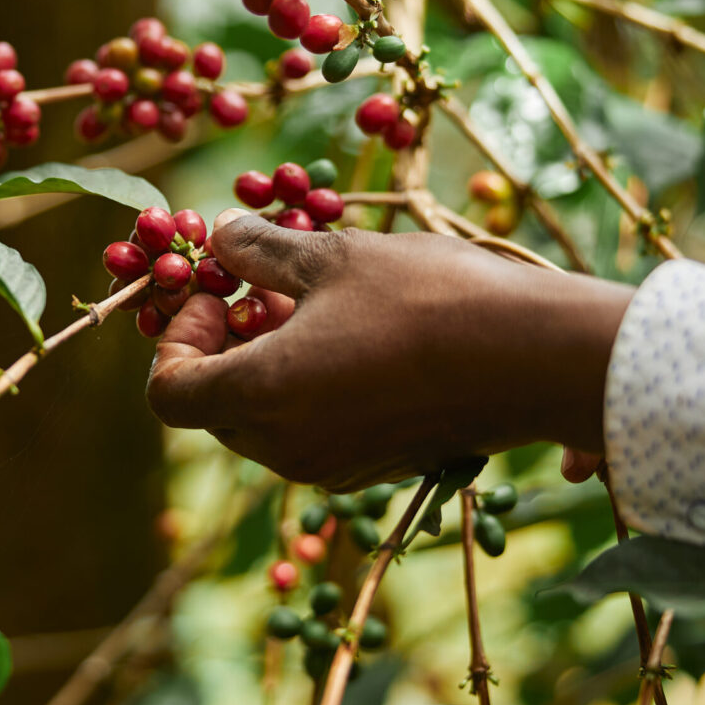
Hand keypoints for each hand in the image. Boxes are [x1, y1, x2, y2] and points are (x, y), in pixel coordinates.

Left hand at [147, 213, 632, 490]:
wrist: (537, 357)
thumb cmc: (426, 299)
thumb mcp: (331, 257)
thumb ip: (259, 250)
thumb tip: (220, 236)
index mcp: (262, 398)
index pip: (168, 390)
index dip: (175, 337)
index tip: (218, 294)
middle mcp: (287, 449)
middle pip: (212, 406)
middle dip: (222, 345)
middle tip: (261, 291)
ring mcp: (332, 467)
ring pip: (261, 421)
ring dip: (264, 364)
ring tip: (311, 306)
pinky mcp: (373, 468)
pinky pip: (308, 434)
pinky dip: (304, 390)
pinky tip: (351, 339)